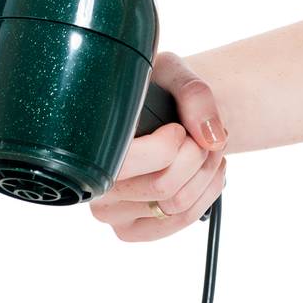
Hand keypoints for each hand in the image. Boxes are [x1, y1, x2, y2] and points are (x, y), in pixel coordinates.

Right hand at [89, 53, 226, 241]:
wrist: (161, 107)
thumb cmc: (159, 90)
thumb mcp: (173, 73)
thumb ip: (194, 94)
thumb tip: (211, 137)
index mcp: (91, 146)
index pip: (131, 164)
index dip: (170, 145)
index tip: (178, 127)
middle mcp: (94, 185)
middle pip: (163, 187)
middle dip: (198, 155)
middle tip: (203, 135)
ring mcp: (111, 212)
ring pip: (176, 206)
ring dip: (207, 173)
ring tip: (208, 148)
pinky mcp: (131, 229)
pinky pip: (179, 221)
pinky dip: (206, 194)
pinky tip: (207, 171)